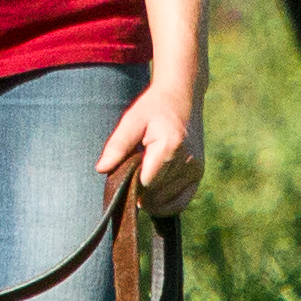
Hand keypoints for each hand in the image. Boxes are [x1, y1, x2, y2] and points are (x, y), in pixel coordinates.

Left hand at [98, 72, 203, 213]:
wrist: (183, 96)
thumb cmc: (153, 107)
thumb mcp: (131, 121)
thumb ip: (117, 146)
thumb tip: (101, 169)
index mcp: (169, 147)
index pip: (145, 183)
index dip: (132, 183)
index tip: (125, 172)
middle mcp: (186, 161)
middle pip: (155, 194)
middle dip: (141, 191)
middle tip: (133, 174)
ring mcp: (195, 169)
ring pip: (166, 200)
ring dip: (152, 198)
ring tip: (144, 180)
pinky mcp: (198, 173)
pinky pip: (182, 201)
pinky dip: (167, 204)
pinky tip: (155, 197)